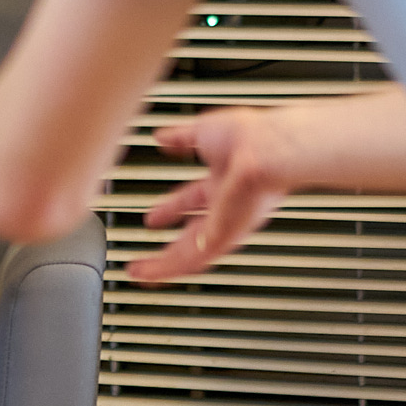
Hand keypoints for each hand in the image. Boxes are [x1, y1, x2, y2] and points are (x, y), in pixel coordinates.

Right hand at [126, 106, 294, 284]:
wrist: (264, 151)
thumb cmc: (246, 137)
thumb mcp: (204, 131)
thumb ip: (181, 137)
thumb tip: (163, 137)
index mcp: (223, 182)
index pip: (191, 200)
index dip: (171, 208)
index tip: (154, 217)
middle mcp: (226, 208)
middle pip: (191, 236)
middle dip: (166, 247)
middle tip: (146, 259)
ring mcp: (225, 224)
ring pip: (190, 254)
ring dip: (163, 266)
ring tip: (141, 274)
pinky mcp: (223, 236)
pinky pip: (193, 259)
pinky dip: (170, 268)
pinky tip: (154, 274)